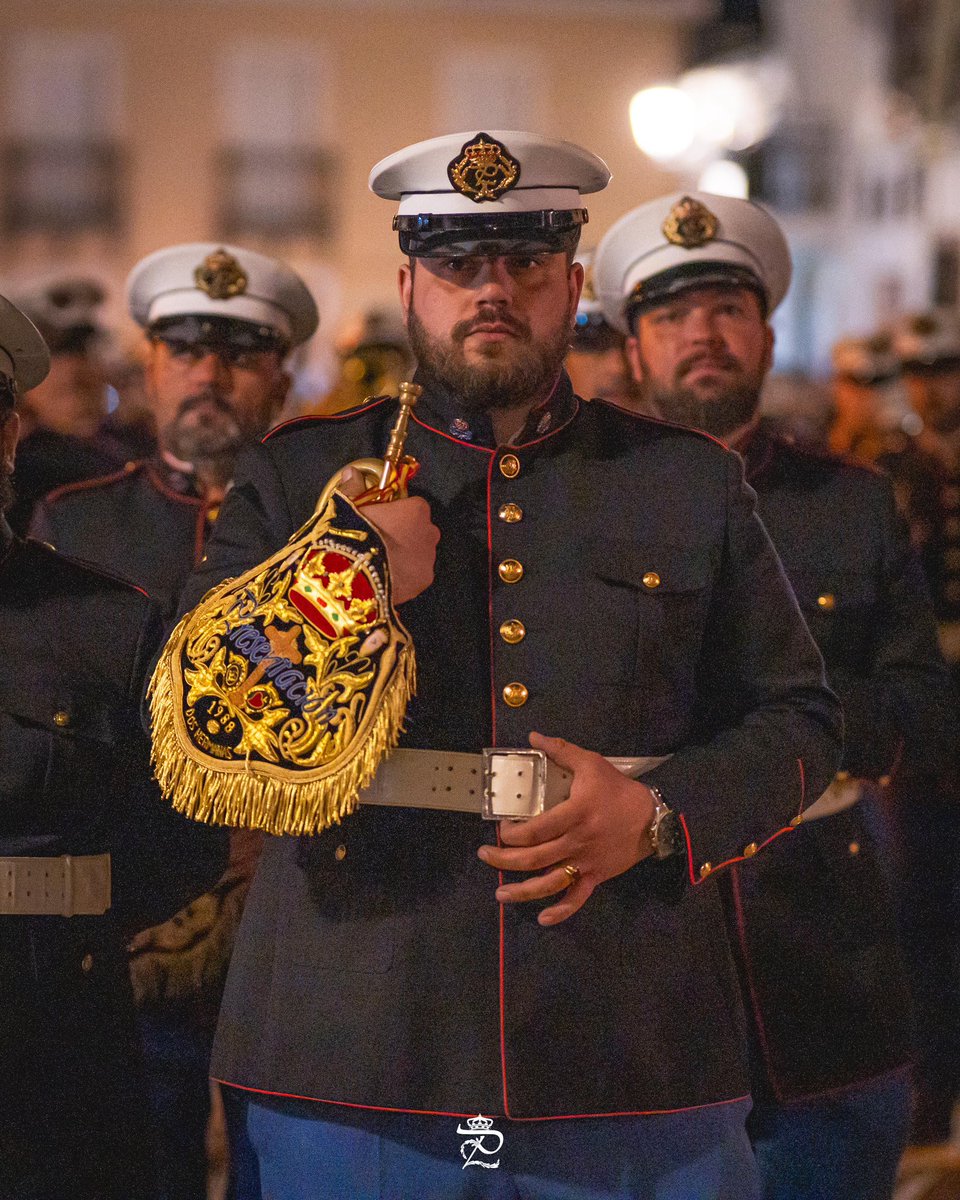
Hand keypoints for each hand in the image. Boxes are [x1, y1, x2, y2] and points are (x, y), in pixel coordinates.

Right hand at [340, 466, 438, 604]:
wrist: (352, 574)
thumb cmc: (352, 533)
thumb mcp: (348, 505)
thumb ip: (354, 487)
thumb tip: (351, 472)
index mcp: (416, 509)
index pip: (412, 506)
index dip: (395, 513)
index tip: (380, 520)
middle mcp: (430, 532)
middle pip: (419, 529)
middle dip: (404, 534)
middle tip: (380, 542)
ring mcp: (429, 558)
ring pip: (419, 553)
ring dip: (406, 555)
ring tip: (381, 562)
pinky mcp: (424, 581)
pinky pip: (416, 574)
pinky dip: (405, 575)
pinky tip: (387, 576)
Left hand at [477, 731, 656, 925]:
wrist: (653, 818)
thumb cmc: (618, 790)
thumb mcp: (591, 764)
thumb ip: (561, 750)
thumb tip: (533, 736)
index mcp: (574, 814)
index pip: (535, 830)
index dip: (512, 833)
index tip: (501, 828)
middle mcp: (577, 842)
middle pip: (534, 858)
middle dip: (504, 859)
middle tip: (485, 855)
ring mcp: (586, 863)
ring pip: (550, 883)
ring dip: (522, 892)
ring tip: (500, 893)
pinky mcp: (597, 877)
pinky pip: (577, 899)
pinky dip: (560, 912)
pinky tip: (542, 919)